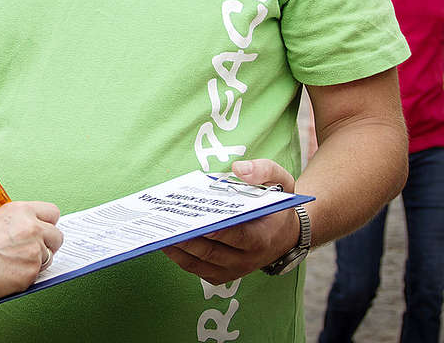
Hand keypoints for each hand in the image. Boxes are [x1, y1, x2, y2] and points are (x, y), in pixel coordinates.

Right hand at [0, 201, 61, 304]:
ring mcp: (34, 249)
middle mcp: (31, 226)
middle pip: (57, 236)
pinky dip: (27, 276)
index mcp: (20, 210)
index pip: (51, 212)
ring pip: (49, 257)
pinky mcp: (32, 271)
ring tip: (14, 264)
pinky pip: (38, 274)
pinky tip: (9, 274)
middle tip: (33, 251)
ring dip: (37, 262)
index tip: (43, 231)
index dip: (48, 224)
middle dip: (48, 245)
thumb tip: (29, 233)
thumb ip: (16, 224)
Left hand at [162, 159, 298, 284]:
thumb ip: (263, 170)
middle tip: (165, 226)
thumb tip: (238, 169)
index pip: (238, 237)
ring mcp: (234, 269)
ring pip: (201, 264)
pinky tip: (165, 241)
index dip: (218, 232)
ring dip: (178, 251)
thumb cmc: (276, 204)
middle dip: (188, 240)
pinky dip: (180, 258)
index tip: (199, 223)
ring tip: (158, 232)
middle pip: (212, 253)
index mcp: (263, 236)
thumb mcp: (281, 181)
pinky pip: (197, 269)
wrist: (285, 234)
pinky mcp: (222, 274)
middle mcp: (248, 258)